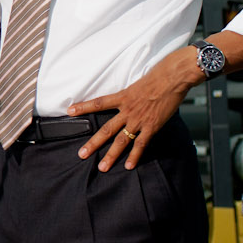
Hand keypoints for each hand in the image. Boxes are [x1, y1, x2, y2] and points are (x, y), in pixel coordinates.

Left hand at [69, 47, 201, 171]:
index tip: (69, 111)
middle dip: (93, 143)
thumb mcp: (138, 82)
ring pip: (121, 141)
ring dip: (111, 155)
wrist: (173, 77)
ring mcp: (139, 120)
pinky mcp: (152, 126)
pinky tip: (128, 166)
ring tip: (102, 167)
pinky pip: (141, 144)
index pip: (98, 103)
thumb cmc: (159, 75)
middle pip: (106, 129)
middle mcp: (127, 110)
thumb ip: (132, 93)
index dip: (83, 107)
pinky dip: (135, 156)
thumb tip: (131, 96)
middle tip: (81, 154)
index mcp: (122, 97)